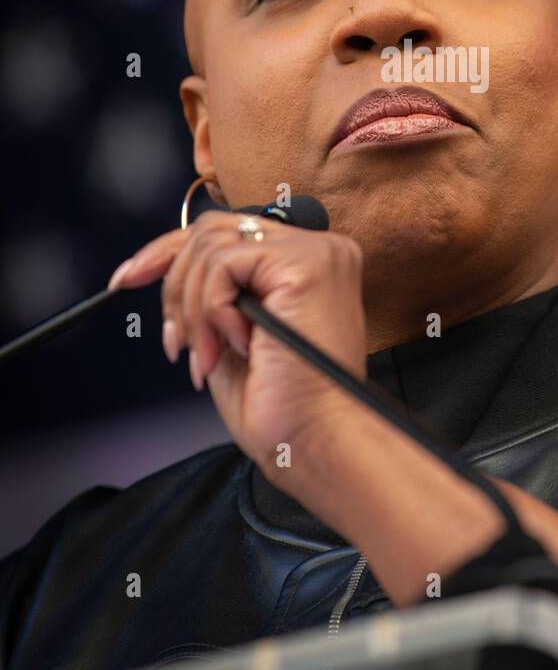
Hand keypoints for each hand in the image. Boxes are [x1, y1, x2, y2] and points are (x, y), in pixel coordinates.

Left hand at [107, 212, 365, 470]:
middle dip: (173, 282)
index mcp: (307, 265)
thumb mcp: (230, 336)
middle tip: (174, 340)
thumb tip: (162, 266)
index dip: (170, 252)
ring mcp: (316, 253)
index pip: (228, 233)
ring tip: (206, 358)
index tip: (128, 278)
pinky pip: (224, 264)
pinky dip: (212, 310)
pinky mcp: (306, 264)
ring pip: (211, 247)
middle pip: (213, 229)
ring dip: (193, 311)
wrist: (313, 441)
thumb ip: (212, 294)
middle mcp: (318, 250)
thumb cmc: (284, 408)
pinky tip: (234, 346)